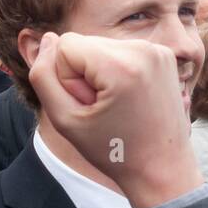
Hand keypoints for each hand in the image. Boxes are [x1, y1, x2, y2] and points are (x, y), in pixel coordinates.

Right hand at [29, 32, 203, 207]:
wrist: (163, 168)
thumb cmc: (114, 151)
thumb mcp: (65, 120)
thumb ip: (43, 77)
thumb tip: (47, 38)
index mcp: (121, 64)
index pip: (64, 45)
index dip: (67, 80)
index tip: (89, 106)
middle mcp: (143, 48)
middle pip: (84, 44)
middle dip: (83, 75)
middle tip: (104, 109)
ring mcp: (157, 50)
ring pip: (101, 47)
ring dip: (100, 74)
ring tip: (117, 106)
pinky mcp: (163, 55)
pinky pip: (121, 51)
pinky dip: (118, 72)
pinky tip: (130, 99)